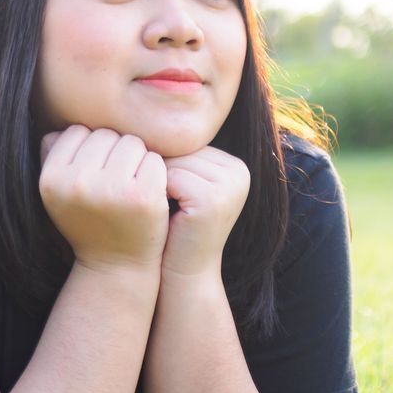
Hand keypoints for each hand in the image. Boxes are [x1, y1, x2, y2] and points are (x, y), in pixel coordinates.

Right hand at [39, 125, 168, 274]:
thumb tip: (59, 113)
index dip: (92, 150)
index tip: (96, 175)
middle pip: (106, 134)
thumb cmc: (90, 219)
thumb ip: (54, 153)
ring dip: (137, 159)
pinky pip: (154, 158)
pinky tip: (148, 193)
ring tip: (130, 187)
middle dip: (115, 153)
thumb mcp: (60, 191)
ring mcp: (111, 190)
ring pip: (132, 142)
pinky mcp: (143, 196)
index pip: (78, 132)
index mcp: (51, 179)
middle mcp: (77, 184)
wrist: (116, 265)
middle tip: (116, 185)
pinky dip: (156, 171)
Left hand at [161, 146, 250, 279]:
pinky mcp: (213, 199)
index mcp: (236, 166)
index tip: (170, 194)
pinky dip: (160, 193)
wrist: (187, 273)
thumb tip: (152, 119)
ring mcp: (230, 185)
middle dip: (164, 173)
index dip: (169, 167)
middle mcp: (239, 172)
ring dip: (160, 183)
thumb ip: (183, 157)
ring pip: (175, 162)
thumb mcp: (187, 187)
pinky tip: (166, 213)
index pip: (188, 145)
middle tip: (165, 203)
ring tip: (166, 208)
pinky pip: (172, 177)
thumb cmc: (178, 227)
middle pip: (182, 150)